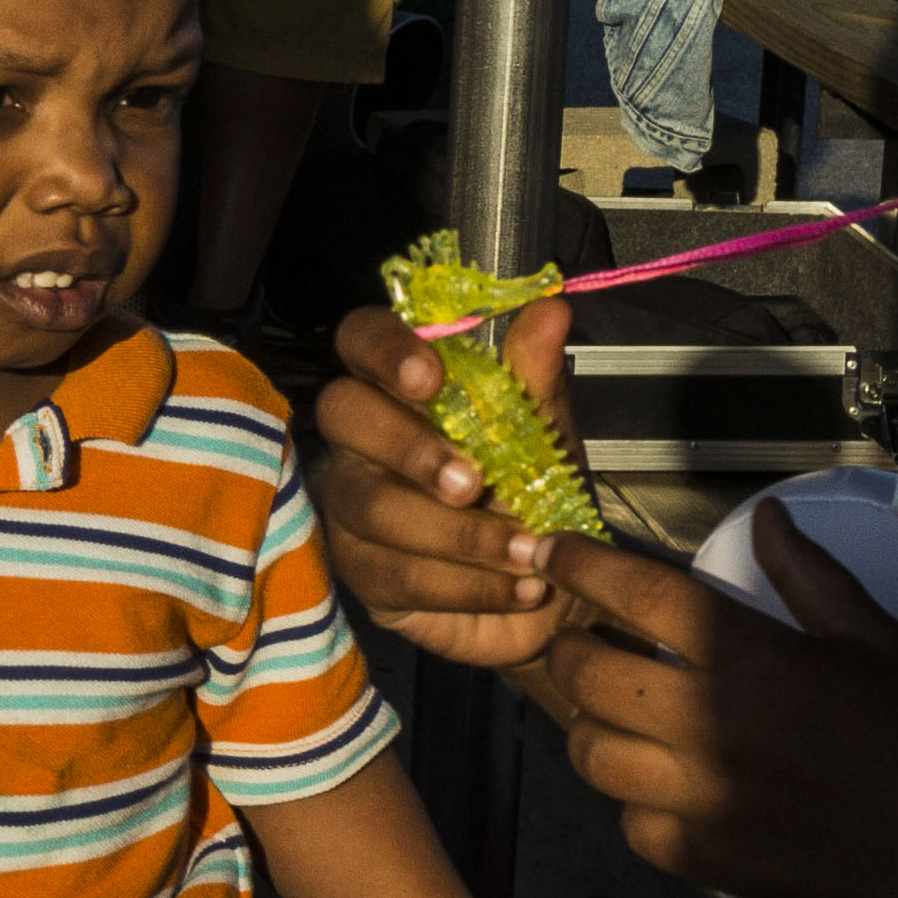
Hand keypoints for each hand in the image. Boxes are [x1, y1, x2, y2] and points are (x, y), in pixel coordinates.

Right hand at [304, 299, 582, 673]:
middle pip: (343, 414)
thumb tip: (550, 308)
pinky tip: (517, 586)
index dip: (383, 349)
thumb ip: (534, 376)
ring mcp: (350, 505)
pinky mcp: (363, 573)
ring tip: (527, 552)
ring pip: (371, 507)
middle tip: (473, 484)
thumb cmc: (536, 492)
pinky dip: (468, 585)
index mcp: (399, 386)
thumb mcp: (544, 432)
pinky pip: (397, 576)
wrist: (554, 589)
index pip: (360, 337)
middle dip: (409, 448)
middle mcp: (360, 438)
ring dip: (458, 534)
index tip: (429, 379)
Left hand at [533, 527, 897, 897]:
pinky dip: (633, 802)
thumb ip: (806, 574)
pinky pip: (630, 824)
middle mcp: (704, 722)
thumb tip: (766, 516)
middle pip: (585, 673)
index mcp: (745, 655)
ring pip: (590, 754)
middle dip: (571, 647)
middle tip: (587, 643)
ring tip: (616, 715)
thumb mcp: (870, 635)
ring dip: (590, 726)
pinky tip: (663, 789)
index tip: (551, 551)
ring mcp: (696, 797)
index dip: (579, 564)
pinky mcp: (701, 858)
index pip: (634, 592)